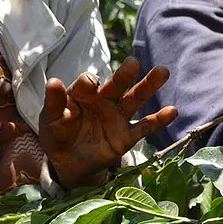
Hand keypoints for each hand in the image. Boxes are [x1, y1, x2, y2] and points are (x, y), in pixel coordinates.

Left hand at [39, 57, 176, 187]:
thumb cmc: (58, 133)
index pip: (89, 82)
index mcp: (85, 93)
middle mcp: (104, 100)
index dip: (88, 83)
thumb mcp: (50, 119)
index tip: (88, 85)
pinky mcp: (126, 137)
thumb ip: (53, 102)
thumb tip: (52, 81)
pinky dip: (158, 120)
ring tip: (162, 71)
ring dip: (148, 85)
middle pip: (117, 84)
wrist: (68, 161)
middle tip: (133, 62)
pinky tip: (172, 111)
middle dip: (125, 73)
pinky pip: (143, 128)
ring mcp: (117, 117)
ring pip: (135, 99)